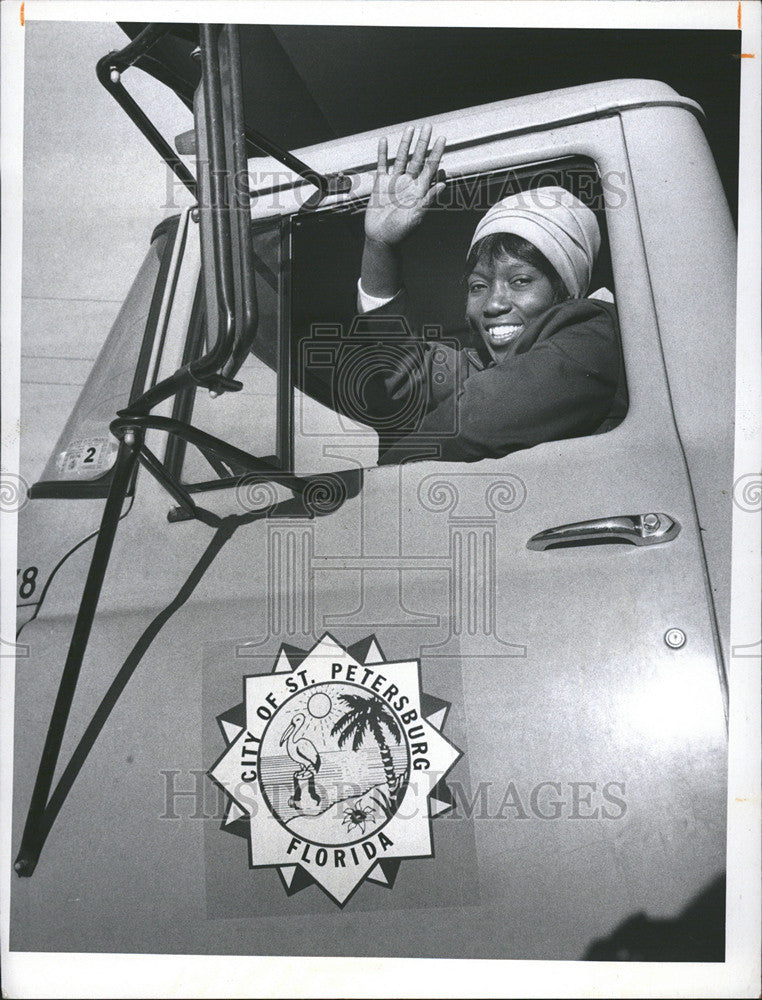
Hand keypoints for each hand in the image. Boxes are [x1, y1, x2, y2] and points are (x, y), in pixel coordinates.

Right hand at [364, 124, 445, 246]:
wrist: (381, 238)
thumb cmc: (400, 231)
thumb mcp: (417, 216)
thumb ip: (428, 199)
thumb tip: (443, 184)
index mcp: (419, 190)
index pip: (430, 167)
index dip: (436, 153)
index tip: (442, 139)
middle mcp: (408, 183)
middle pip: (417, 159)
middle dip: (423, 143)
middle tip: (428, 126)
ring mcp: (394, 182)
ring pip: (401, 158)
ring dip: (406, 143)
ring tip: (410, 128)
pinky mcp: (381, 184)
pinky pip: (382, 165)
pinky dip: (383, 153)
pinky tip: (385, 141)